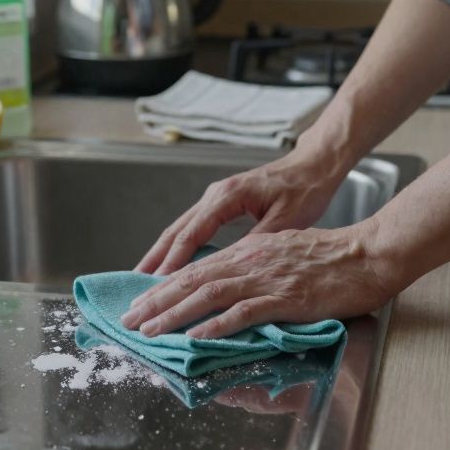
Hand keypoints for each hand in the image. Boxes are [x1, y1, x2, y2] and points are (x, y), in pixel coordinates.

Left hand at [120, 223, 401, 338]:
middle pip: (194, 279)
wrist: (369, 254)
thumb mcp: (286, 253)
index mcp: (251, 251)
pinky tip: (195, 337)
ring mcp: (267, 278)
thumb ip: (258, 267)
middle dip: (157, 300)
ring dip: (174, 313)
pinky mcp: (285, 298)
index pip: (198, 268)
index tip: (141, 301)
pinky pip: (243, 312)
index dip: (166, 286)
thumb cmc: (335, 257)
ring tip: (150, 329)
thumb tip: (233, 286)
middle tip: (129, 319)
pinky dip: (215, 325)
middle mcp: (252, 260)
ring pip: (209, 294)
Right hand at [134, 151, 347, 275]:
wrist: (314, 165)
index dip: (174, 261)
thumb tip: (234, 268)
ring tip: (144, 278)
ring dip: (162, 253)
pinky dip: (178, 247)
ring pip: (181, 228)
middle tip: (136, 284)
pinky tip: (171, 264)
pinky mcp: (222, 204)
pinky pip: (193, 227)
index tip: (158, 284)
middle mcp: (216, 195)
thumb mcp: (286, 219)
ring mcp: (216, 198)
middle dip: (155, 259)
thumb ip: (258, 242)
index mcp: (228, 197)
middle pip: (177, 230)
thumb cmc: (305, 189)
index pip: (192, 233)